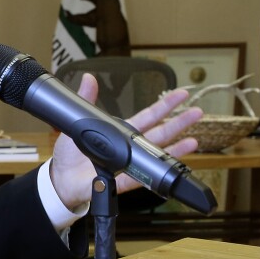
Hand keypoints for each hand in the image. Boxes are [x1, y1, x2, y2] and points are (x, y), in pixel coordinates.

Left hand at [49, 73, 202, 208]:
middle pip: (160, 132)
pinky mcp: (124, 180)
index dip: (165, 106)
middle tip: (197, 112)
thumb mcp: (77, 123)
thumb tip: (88, 78)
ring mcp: (130, 163)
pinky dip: (159, 170)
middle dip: (179, 122)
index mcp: (121, 131)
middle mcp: (130, 147)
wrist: (62, 179)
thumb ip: (86, 101)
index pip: (148, 116)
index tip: (181, 94)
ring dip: (177, 146)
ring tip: (195, 139)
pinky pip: (145, 175)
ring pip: (157, 154)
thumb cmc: (70, 154)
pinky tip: (173, 164)